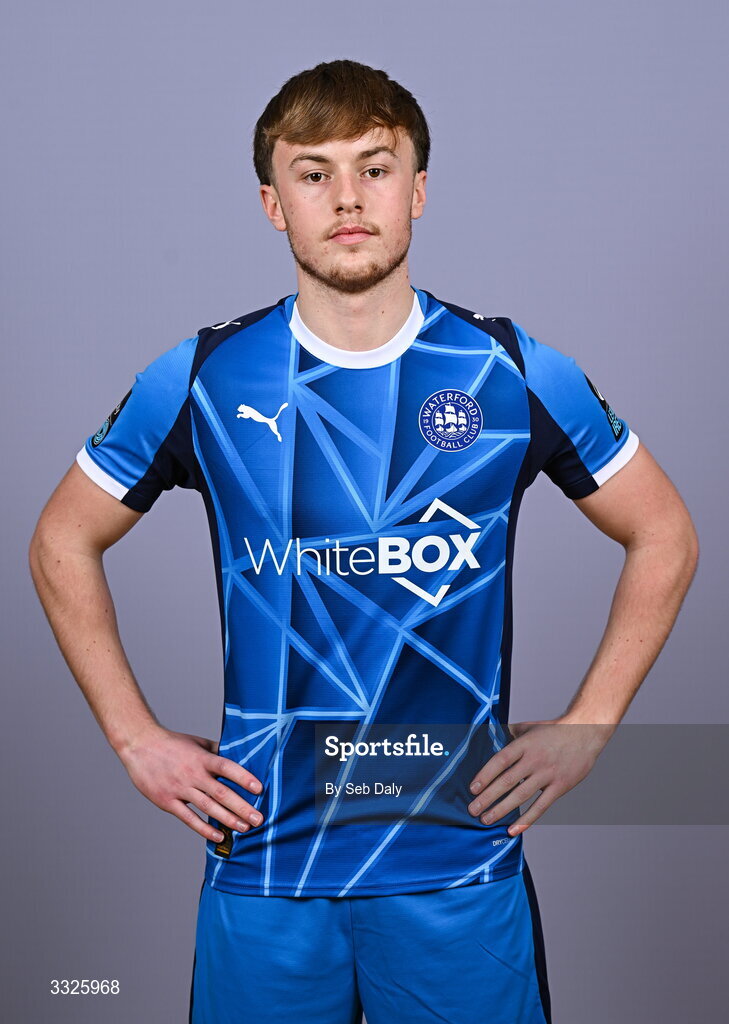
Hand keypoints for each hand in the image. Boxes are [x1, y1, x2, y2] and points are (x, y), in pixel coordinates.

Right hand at [117, 725, 263, 842]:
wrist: (139, 746)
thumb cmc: (172, 743)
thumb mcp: (197, 742)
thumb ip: (216, 751)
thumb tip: (239, 755)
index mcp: (201, 758)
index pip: (227, 767)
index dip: (243, 777)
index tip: (259, 788)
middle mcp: (192, 774)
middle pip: (221, 792)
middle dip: (242, 806)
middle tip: (259, 818)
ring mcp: (179, 788)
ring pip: (208, 807)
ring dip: (228, 819)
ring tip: (245, 828)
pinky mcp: (167, 801)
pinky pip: (188, 818)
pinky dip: (204, 828)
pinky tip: (219, 836)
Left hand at [467, 718, 612, 835]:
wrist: (586, 732)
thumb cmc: (555, 730)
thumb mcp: (529, 726)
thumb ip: (509, 733)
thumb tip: (490, 737)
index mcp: (524, 744)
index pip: (500, 761)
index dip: (485, 775)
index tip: (472, 789)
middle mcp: (534, 759)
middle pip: (507, 781)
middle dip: (487, 797)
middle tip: (472, 810)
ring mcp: (548, 774)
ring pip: (520, 796)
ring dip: (501, 810)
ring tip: (486, 820)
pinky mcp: (560, 786)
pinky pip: (541, 806)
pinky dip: (526, 820)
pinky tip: (513, 829)